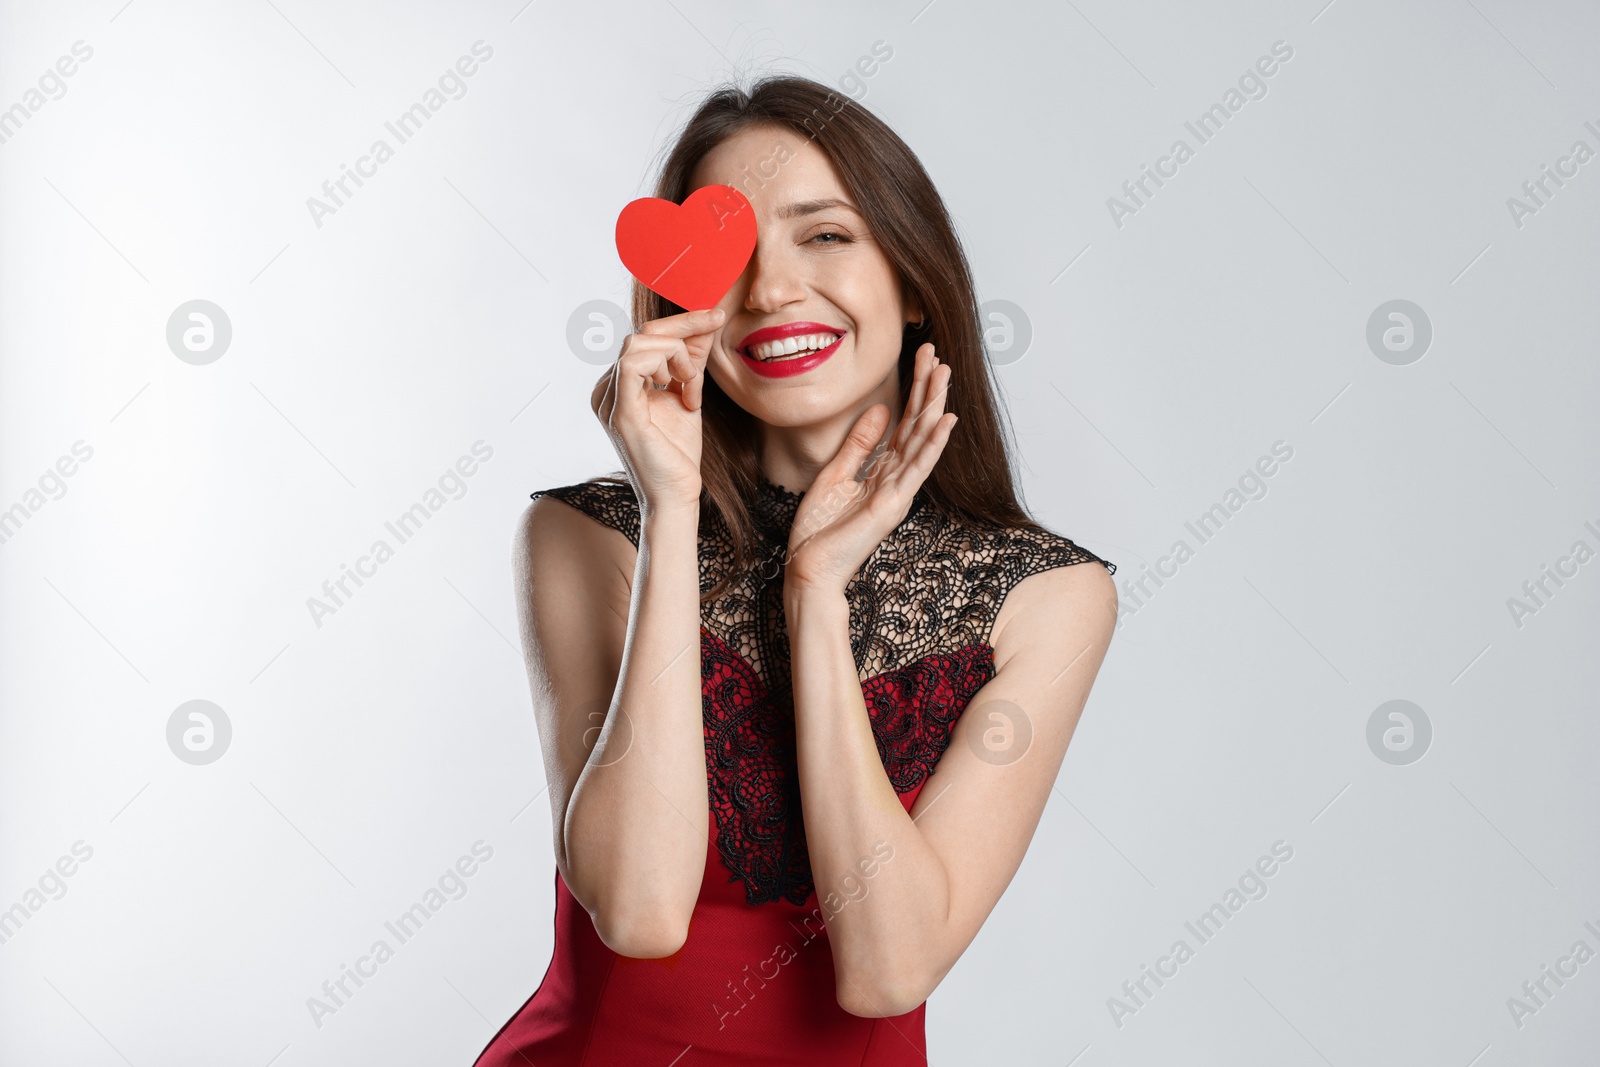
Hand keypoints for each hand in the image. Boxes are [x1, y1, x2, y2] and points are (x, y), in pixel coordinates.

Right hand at [590, 307, 722, 514]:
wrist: (676, 497)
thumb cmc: (679, 454)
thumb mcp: (689, 394)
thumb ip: (691, 360)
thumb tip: (707, 321)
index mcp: (619, 385)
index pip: (645, 338)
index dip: (681, 324)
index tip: (715, 316)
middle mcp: (606, 389)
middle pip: (641, 334)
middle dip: (683, 325)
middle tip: (716, 321)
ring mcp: (608, 400)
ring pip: (638, 343)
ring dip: (677, 355)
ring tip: (693, 385)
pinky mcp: (619, 412)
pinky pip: (634, 364)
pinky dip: (667, 365)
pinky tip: (684, 389)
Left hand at [783, 343, 956, 595]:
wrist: (808, 568)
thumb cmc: (819, 530)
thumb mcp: (835, 474)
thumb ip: (859, 444)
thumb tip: (881, 409)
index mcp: (883, 471)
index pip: (905, 423)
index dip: (915, 390)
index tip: (923, 357)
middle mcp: (896, 479)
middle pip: (918, 426)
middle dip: (928, 389)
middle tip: (938, 354)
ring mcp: (897, 492)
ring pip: (922, 440)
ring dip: (935, 406)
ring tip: (946, 374)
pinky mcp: (892, 505)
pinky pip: (916, 469)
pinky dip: (932, 443)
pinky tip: (945, 420)